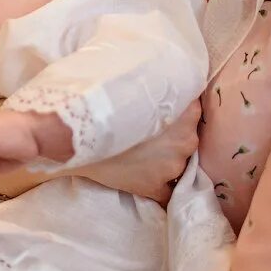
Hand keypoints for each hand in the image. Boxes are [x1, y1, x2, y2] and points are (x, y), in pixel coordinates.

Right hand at [73, 99, 200, 203]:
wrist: (76, 135)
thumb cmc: (102, 105)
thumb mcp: (132, 90)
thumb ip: (154, 89)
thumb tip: (156, 78)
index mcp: (184, 116)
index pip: (193, 109)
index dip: (178, 109)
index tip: (164, 108)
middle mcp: (185, 143)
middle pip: (186, 138)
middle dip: (171, 136)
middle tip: (148, 131)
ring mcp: (171, 168)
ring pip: (176, 163)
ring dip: (163, 159)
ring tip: (140, 153)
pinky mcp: (153, 187)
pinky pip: (166, 192)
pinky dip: (159, 187)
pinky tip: (145, 180)